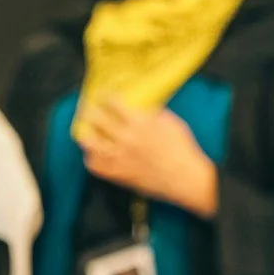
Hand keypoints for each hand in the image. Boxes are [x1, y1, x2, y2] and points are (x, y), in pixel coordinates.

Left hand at [81, 93, 218, 216]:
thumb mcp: (172, 123)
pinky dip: (91, 158)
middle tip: (88, 109)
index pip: (113, 103)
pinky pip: (94, 165)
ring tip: (86, 131)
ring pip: (89, 142)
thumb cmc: (183, 151)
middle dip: (90, 111)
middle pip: (96, 119)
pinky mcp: (118, 174)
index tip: (103, 95)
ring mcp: (119, 157)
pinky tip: (94, 154)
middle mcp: (125, 138)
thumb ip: (153, 114)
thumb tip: (141, 108)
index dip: (105, 97)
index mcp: (139, 122)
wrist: (186, 179)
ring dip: (86, 134)